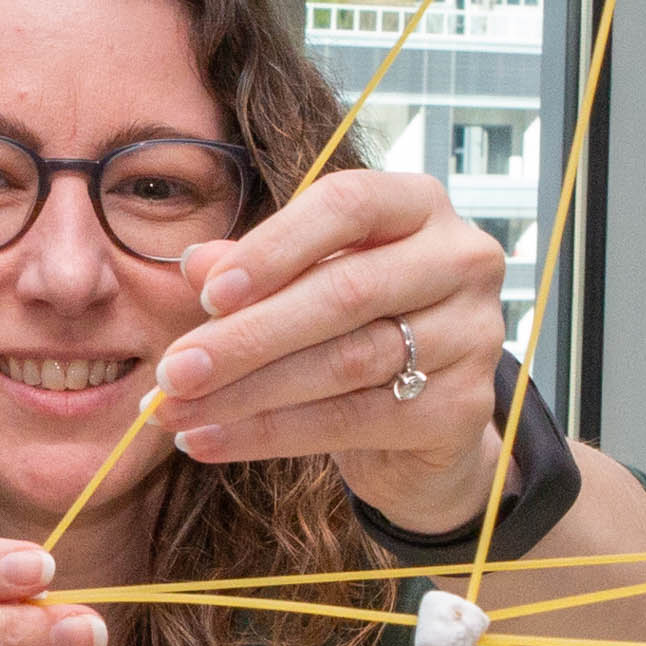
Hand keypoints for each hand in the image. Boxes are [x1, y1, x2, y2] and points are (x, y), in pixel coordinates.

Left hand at [158, 166, 519, 535]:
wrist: (422, 419)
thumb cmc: (354, 326)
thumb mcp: (302, 283)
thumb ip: (253, 267)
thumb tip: (197, 264)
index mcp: (417, 205)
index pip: (347, 205)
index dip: (274, 248)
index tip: (209, 296)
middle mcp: (460, 260)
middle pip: (344, 292)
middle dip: (246, 338)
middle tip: (173, 372)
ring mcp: (472, 334)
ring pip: (345, 363)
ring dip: (247, 393)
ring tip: (177, 412)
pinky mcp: (463, 407)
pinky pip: (354, 422)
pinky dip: (271, 434)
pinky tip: (212, 440)